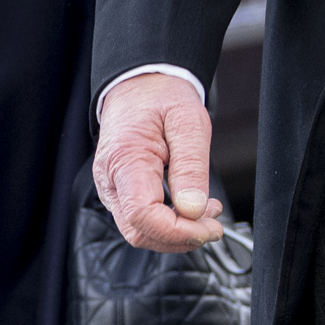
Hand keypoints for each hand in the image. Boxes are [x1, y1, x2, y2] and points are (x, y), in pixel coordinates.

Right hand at [93, 72, 223, 252]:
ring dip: (177, 234)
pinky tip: (191, 210)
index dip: (177, 231)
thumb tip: (193, 210)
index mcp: (125, 159)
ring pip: (140, 232)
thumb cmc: (160, 97)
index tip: (209, 226)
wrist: (138, 86)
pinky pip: (141, 221)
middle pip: (139, 232)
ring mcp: (112, 189)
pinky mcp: (120, 193)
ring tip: (207, 213)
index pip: (142, 216)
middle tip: (214, 223)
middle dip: (180, 238)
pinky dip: (168, 225)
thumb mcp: (188, 121)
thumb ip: (191, 167)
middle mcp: (110, 180)